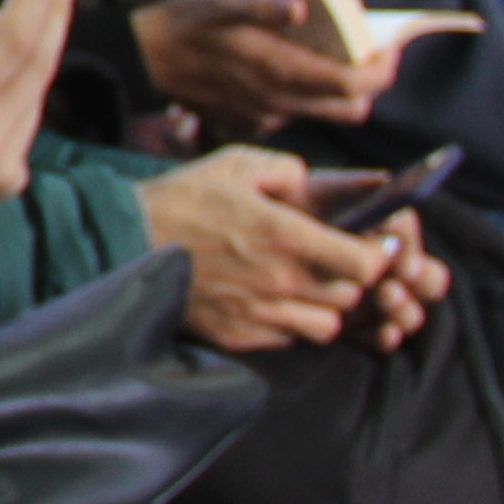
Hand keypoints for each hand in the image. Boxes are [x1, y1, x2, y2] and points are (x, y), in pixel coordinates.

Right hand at [129, 0, 392, 133]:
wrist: (140, 56)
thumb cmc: (181, 21)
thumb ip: (259, 4)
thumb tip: (301, 8)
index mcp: (279, 69)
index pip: (355, 84)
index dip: (382, 68)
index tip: (389, 48)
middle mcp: (278, 99)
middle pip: (349, 108)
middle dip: (367, 83)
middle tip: (365, 54)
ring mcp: (263, 114)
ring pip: (323, 113)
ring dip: (336, 91)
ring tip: (329, 59)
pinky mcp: (248, 120)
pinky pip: (291, 115)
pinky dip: (302, 98)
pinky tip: (285, 73)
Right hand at [138, 147, 423, 352]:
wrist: (124, 244)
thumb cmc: (181, 200)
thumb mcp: (235, 164)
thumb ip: (287, 169)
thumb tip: (314, 183)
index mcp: (287, 236)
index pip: (369, 264)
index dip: (380, 256)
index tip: (372, 245)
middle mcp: (283, 281)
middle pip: (354, 297)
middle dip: (353, 280)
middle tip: (336, 262)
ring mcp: (262, 314)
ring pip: (328, 325)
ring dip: (326, 307)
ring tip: (305, 286)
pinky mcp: (241, 336)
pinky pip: (290, 339)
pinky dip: (292, 323)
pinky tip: (272, 300)